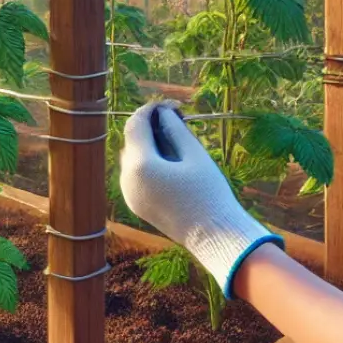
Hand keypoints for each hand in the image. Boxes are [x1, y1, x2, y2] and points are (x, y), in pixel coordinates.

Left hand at [120, 102, 282, 296]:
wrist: (215, 237)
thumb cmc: (209, 193)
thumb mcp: (194, 155)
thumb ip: (175, 130)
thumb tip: (164, 111)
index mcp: (140, 165)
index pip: (136, 124)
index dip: (152, 109)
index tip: (172, 105)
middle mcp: (127, 179)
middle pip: (132, 140)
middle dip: (150, 126)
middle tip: (177, 118)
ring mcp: (128, 193)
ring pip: (132, 157)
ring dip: (149, 144)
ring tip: (176, 139)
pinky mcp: (135, 204)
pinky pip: (135, 174)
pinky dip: (147, 162)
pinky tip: (170, 161)